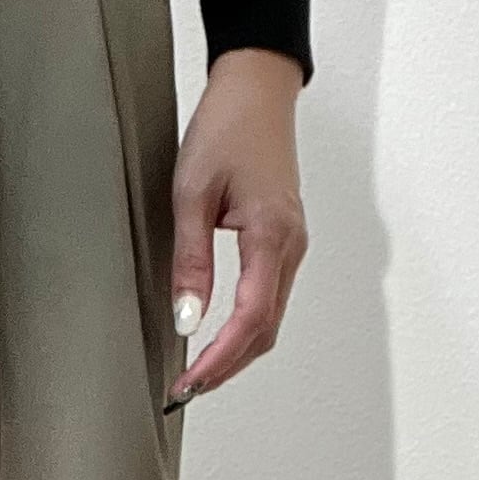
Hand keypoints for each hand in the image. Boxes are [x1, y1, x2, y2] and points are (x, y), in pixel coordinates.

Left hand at [165, 48, 307, 410]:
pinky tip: (218, 335)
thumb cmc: (227, 127)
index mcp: (272, 236)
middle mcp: (291, 247)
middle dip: (227, 367)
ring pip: (270, 319)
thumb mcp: (191, 193)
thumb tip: (187, 318)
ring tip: (197, 372)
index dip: (220, 360)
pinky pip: (270, 297)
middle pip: (266, 331)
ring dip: (236, 351)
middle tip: (186, 390)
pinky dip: (245, 326)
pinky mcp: (284, 240)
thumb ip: (190, 260)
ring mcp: (292, 245)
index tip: (189, 383)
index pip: (250, 320)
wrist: (257, 88)